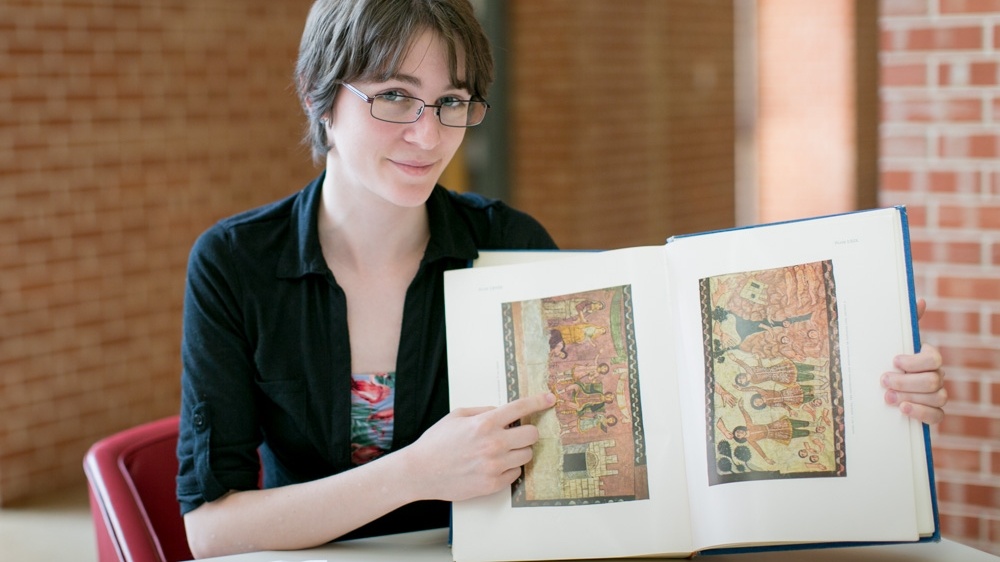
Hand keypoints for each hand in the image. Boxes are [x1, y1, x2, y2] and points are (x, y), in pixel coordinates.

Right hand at [406, 392, 555, 501]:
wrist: (420, 471)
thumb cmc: (436, 442)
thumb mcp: (457, 416)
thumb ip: (484, 411)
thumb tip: (503, 412)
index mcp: (485, 423)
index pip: (521, 408)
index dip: (539, 402)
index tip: (549, 399)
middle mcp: (494, 443)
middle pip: (532, 435)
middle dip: (528, 432)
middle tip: (516, 434)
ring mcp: (495, 465)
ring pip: (527, 455)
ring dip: (519, 451)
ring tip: (501, 451)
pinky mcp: (493, 484)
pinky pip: (516, 473)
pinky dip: (509, 468)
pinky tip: (493, 465)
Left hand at [882, 298, 946, 424]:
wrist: (877, 388)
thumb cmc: (885, 361)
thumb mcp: (890, 342)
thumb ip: (904, 324)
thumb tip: (920, 300)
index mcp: (928, 358)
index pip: (933, 359)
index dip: (915, 361)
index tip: (894, 361)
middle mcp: (936, 376)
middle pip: (933, 380)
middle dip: (906, 381)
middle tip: (883, 381)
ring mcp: (937, 395)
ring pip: (937, 397)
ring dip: (910, 397)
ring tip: (887, 397)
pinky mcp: (932, 413)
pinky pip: (938, 416)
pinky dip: (921, 412)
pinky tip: (903, 409)